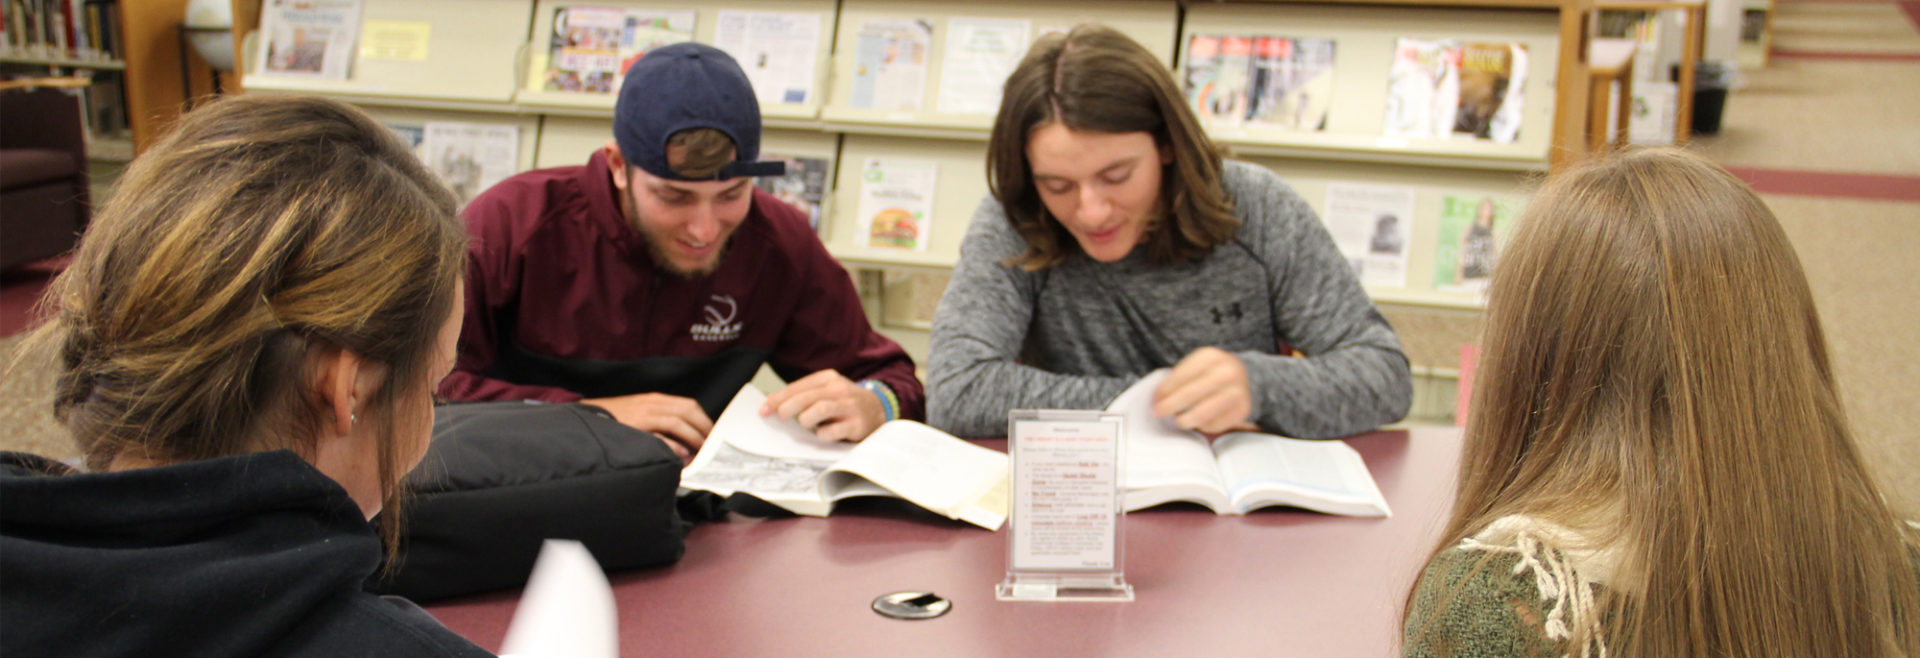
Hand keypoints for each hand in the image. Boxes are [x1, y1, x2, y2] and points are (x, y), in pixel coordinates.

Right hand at [579, 393, 711, 459]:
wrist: (587, 419)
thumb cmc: (615, 420)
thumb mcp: (641, 414)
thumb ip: (661, 423)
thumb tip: (683, 441)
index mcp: (656, 399)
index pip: (689, 405)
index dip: (703, 419)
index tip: (712, 434)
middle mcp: (652, 403)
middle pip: (688, 411)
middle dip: (703, 428)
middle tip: (712, 444)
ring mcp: (643, 414)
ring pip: (677, 422)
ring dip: (693, 438)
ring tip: (701, 452)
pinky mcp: (635, 427)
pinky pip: (660, 435)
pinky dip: (673, 445)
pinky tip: (681, 455)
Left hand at [760, 370, 885, 442]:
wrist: (879, 409)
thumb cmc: (845, 402)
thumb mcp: (826, 391)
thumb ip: (803, 395)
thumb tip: (772, 403)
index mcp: (828, 378)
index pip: (797, 386)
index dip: (778, 398)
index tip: (764, 410)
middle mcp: (839, 389)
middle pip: (805, 397)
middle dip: (787, 409)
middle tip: (781, 418)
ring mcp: (849, 407)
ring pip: (818, 410)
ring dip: (806, 420)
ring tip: (806, 425)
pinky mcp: (856, 424)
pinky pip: (832, 431)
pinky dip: (822, 434)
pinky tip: (823, 434)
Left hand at [1153, 347, 1252, 434]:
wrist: (1246, 377)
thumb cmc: (1211, 372)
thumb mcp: (1197, 364)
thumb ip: (1179, 377)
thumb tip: (1158, 398)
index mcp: (1210, 357)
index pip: (1181, 376)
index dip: (1164, 390)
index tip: (1154, 400)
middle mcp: (1226, 372)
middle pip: (1190, 394)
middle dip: (1170, 406)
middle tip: (1158, 413)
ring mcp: (1236, 392)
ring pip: (1202, 413)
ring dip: (1184, 420)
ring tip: (1178, 420)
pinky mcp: (1241, 410)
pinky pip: (1214, 424)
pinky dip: (1202, 425)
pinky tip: (1197, 421)